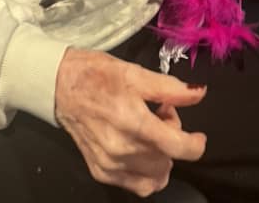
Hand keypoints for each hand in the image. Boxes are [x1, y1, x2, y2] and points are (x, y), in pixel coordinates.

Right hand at [55, 49, 206, 197]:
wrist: (60, 85)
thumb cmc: (96, 75)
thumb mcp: (136, 73)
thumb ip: (170, 88)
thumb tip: (199, 92)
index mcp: (132, 121)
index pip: (178, 148)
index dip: (196, 144)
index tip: (198, 137)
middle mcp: (121, 148)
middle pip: (169, 160)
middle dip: (171, 138)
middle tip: (159, 115)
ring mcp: (110, 164)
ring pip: (156, 177)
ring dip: (160, 157)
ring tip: (147, 133)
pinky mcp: (101, 171)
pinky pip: (137, 185)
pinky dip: (145, 170)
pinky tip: (137, 147)